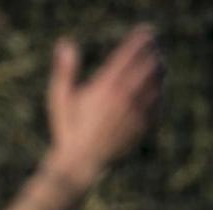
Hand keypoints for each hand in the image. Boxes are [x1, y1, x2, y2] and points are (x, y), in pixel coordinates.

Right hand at [45, 25, 163, 186]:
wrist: (79, 164)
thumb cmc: (67, 130)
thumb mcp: (60, 100)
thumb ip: (65, 71)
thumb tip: (65, 43)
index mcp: (103, 87)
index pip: (129, 54)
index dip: (138, 40)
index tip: (142, 34)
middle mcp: (123, 97)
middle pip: (148, 63)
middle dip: (152, 52)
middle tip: (151, 48)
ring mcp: (136, 111)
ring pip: (157, 81)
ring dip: (158, 69)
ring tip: (156, 65)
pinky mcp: (144, 124)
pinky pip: (159, 100)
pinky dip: (159, 89)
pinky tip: (156, 87)